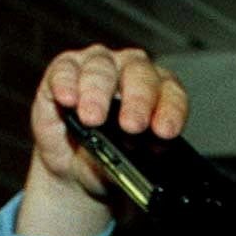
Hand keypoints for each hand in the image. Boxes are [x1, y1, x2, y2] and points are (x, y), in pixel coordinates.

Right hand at [17, 43, 188, 235]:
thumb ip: (134, 164)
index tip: (165, 132)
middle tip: (132, 126)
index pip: (172, 92)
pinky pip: (65, 70)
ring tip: (93, 119)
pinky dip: (66, 83)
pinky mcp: (64, 70)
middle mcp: (130, 72)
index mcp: (159, 91)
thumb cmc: (112, 159)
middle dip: (137, 101)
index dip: (170, 110)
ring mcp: (97, 66)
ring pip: (101, 68)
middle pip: (139, 75)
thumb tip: (132, 166)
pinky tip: (68, 100)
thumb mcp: (127, 169)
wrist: (76, 165)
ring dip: (97, 93)